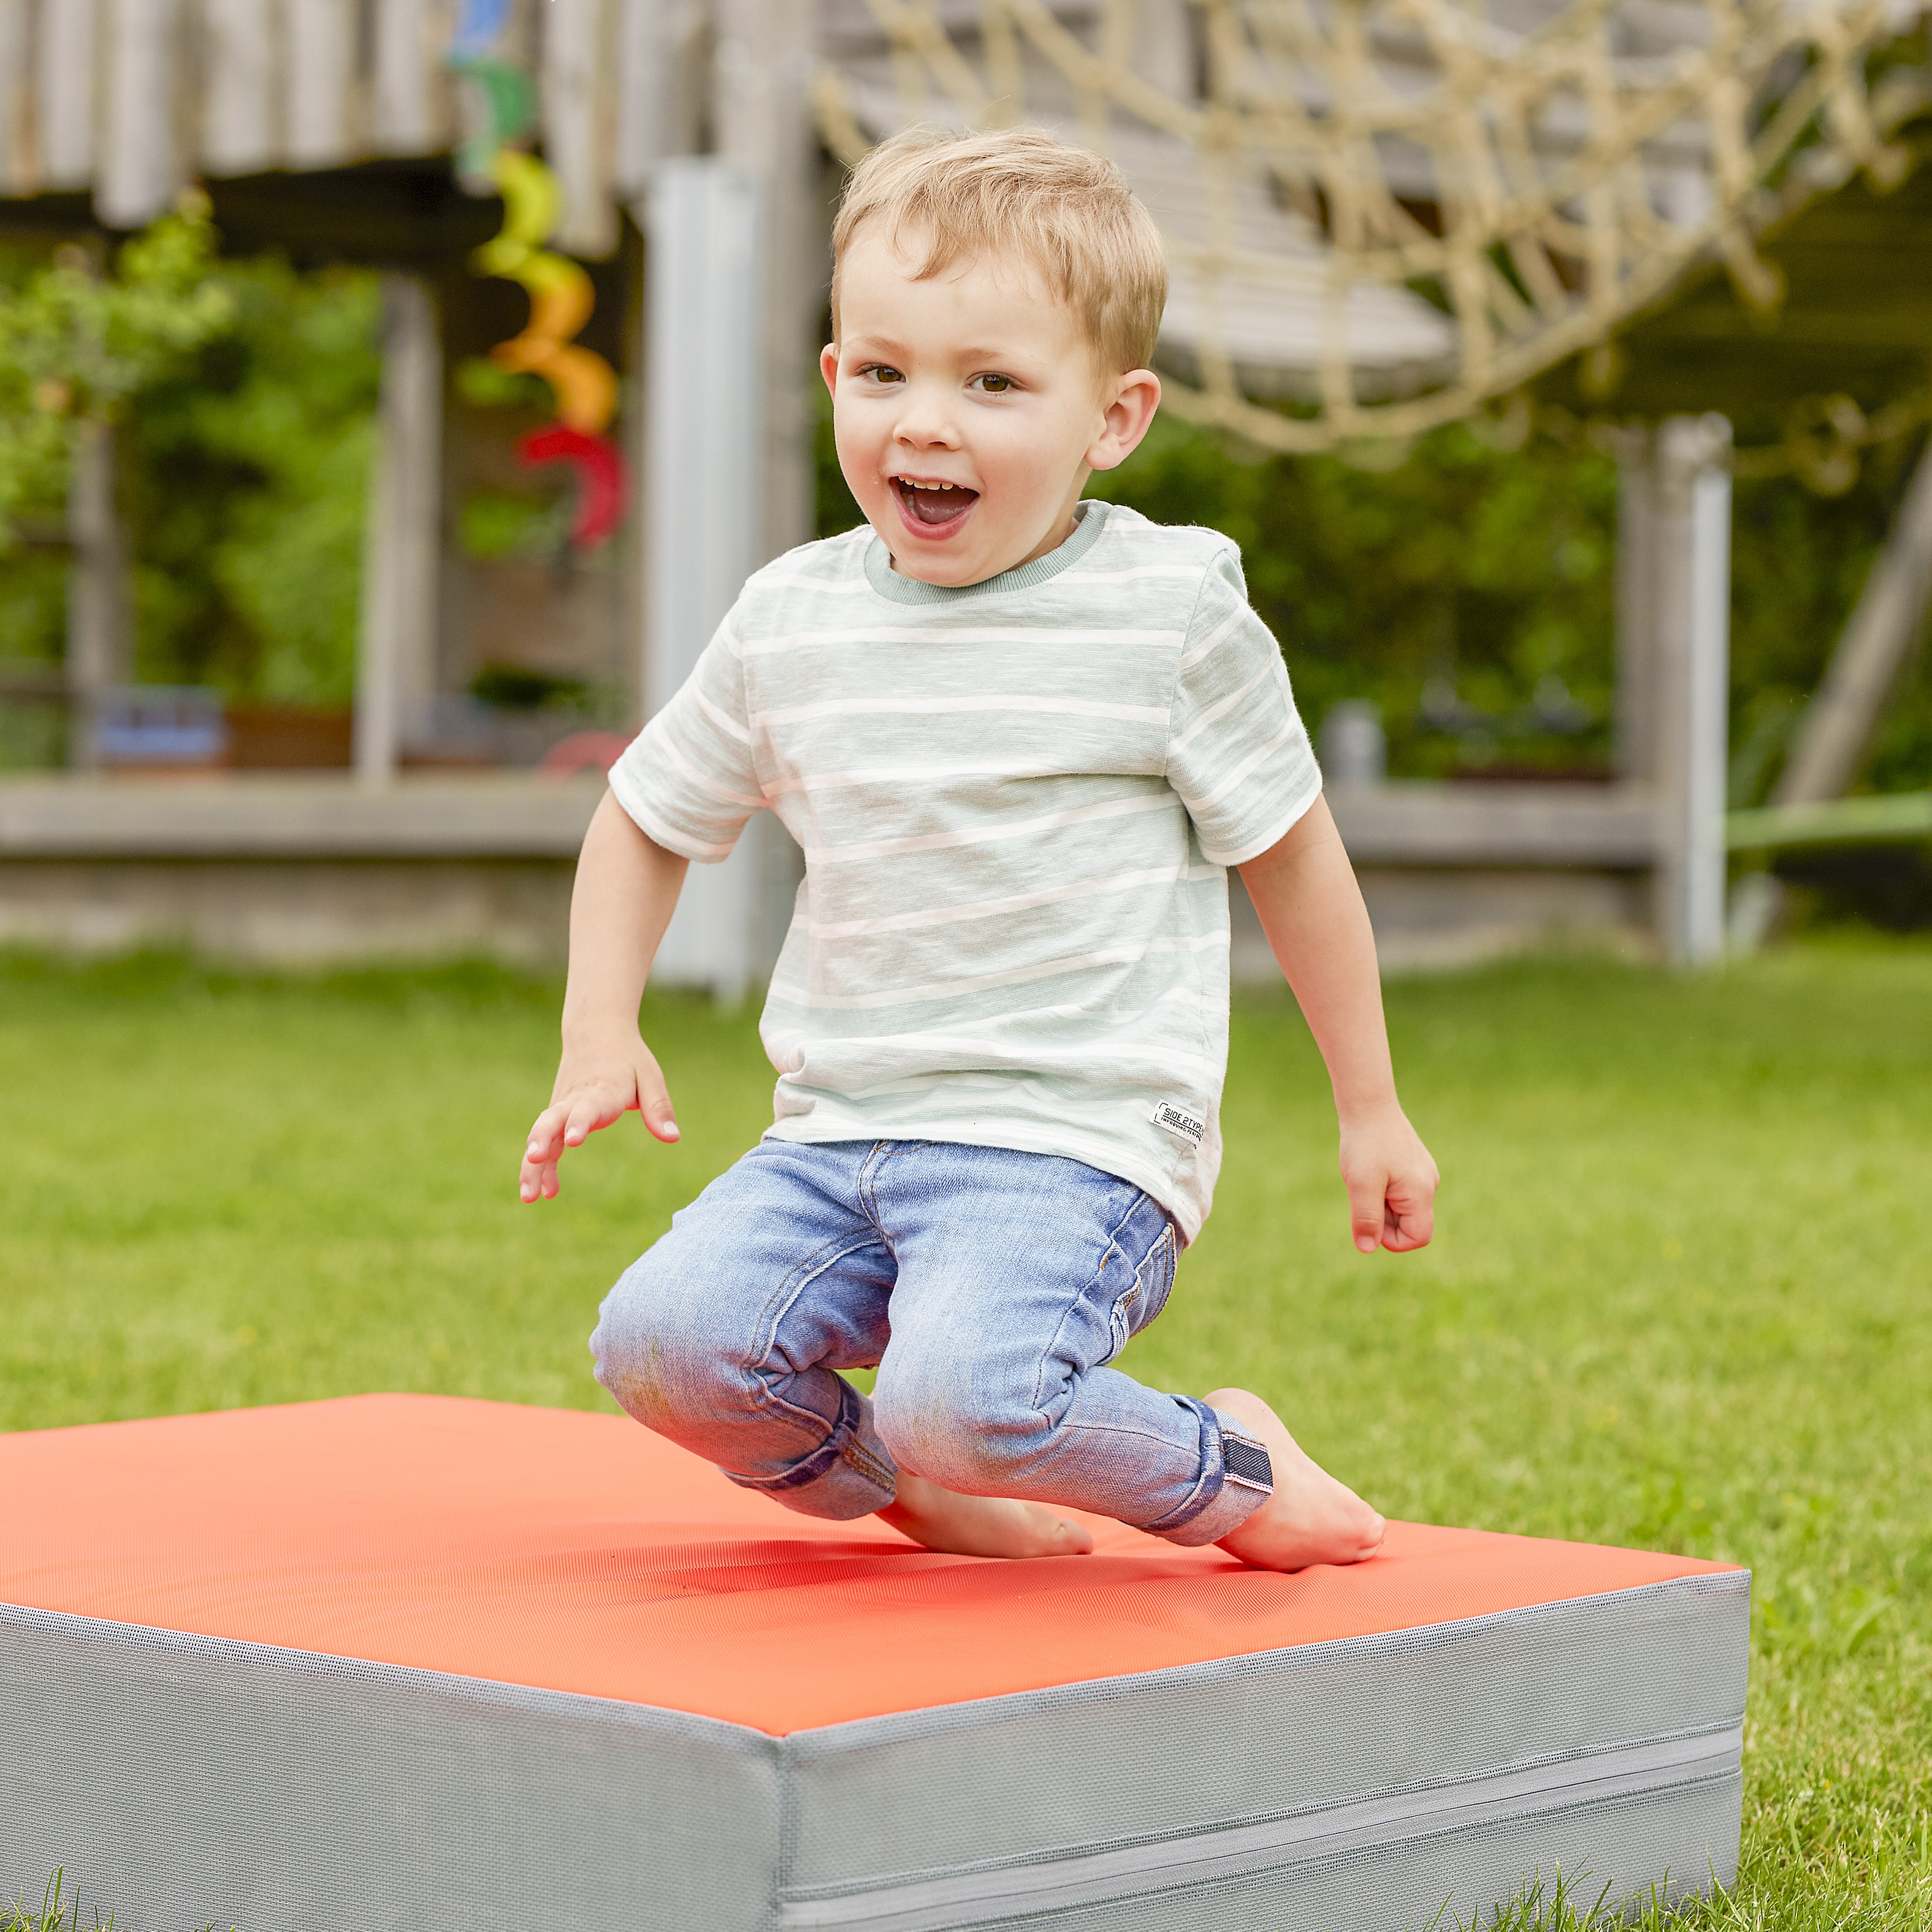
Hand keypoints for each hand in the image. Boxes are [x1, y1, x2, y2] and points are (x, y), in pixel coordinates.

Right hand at [519, 1029, 678, 1202]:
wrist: (596, 1032)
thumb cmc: (628, 1059)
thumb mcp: (650, 1077)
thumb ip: (659, 1108)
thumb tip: (673, 1138)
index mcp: (602, 1088)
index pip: (588, 1106)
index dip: (580, 1122)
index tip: (572, 1140)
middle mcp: (575, 1098)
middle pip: (552, 1120)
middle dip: (542, 1141)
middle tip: (534, 1159)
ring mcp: (562, 1107)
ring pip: (541, 1135)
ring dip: (533, 1165)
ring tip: (529, 1196)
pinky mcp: (557, 1114)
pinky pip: (546, 1142)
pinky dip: (543, 1167)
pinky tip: (547, 1193)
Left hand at [1338, 1103, 1437, 1253]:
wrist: (1368, 1105)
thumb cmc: (1365, 1144)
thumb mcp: (1361, 1185)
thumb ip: (1366, 1219)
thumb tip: (1368, 1248)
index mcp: (1421, 1192)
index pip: (1418, 1237)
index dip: (1391, 1240)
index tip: (1367, 1219)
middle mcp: (1428, 1185)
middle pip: (1409, 1224)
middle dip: (1382, 1219)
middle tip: (1363, 1193)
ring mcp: (1422, 1175)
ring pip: (1401, 1208)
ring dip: (1379, 1203)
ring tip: (1366, 1178)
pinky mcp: (1413, 1167)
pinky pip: (1399, 1192)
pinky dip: (1381, 1190)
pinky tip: (1369, 1170)